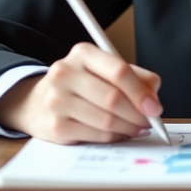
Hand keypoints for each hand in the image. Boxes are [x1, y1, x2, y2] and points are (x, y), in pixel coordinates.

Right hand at [0, 43, 162, 144]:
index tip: (154, 107)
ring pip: (106, 119)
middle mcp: (65, 73)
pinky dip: (113, 137)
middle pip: (113, 98)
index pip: (118, 71)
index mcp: (82, 53)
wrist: (35, 102)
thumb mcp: (102, 70)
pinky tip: (119, 134)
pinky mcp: (55, 126)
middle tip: (149, 121)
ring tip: (137, 128)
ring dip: (128, 128)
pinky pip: (96, 135)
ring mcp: (57, 100)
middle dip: (137, 114)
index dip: (141, 92)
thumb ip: (133, 76)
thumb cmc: (79, 85)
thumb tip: (154, 94)